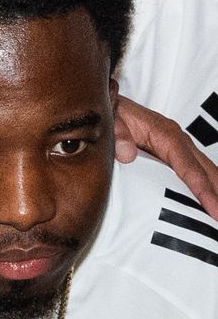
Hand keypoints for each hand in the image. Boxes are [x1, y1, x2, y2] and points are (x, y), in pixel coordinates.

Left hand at [116, 96, 217, 219]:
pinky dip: (206, 188)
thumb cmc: (113, 110)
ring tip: (217, 217)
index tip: (216, 212)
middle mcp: (178, 140)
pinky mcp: (174, 153)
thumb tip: (127, 154)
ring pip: (206, 172)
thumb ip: (117, 134)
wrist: (111, 101)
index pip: (190, 167)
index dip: (204, 191)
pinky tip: (208, 205)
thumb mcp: (111, 118)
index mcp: (165, 134)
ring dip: (216, 192)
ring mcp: (179, 146)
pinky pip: (195, 172)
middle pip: (207, 171)